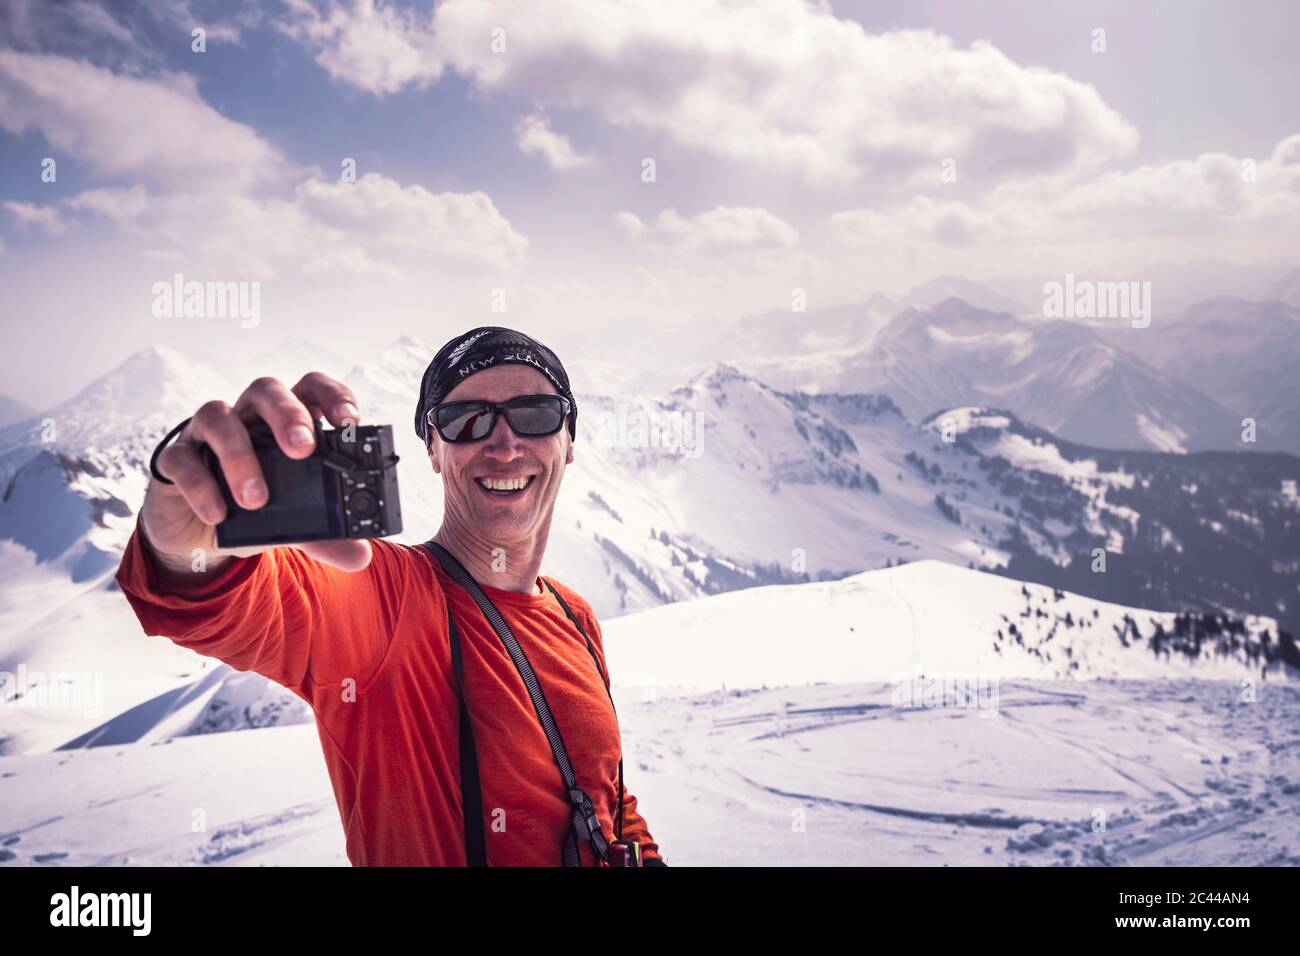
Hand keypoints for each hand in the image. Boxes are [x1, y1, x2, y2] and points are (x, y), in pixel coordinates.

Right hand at [141, 372, 372, 578]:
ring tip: (256, 499)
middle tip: (303, 449)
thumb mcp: (295, 525)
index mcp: (284, 422)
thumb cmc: (254, 510)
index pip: (310, 388)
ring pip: (218, 415)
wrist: (199, 536)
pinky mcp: (174, 458)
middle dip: (287, 415)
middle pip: (266, 390)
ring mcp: (206, 433)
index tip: (349, 422)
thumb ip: (327, 537)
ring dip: (240, 456)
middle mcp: (247, 416)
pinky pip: (182, 459)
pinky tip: (218, 515)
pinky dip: (201, 486)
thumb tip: (361, 556)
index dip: (332, 395)